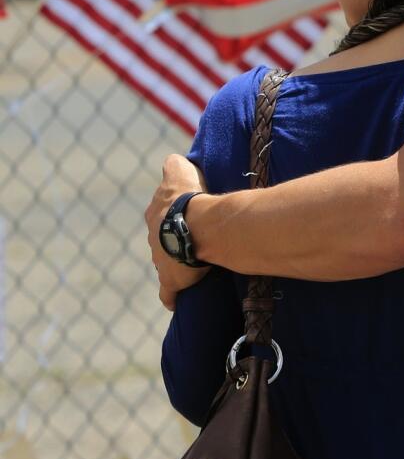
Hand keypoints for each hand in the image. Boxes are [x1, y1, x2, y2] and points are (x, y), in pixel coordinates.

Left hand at [144, 154, 210, 310]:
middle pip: (161, 241)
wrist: (196, 226)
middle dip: (172, 241)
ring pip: (166, 264)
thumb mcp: (180, 172)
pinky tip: (176, 299)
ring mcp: (160, 261)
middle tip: (192, 240)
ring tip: (194, 263)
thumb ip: (174, 165)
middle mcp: (152, 239)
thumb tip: (172, 160)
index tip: (187, 217)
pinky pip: (168, 293)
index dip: (172, 215)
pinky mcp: (170, 281)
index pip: (159, 215)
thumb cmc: (190, 198)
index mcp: (155, 215)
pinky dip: (171, 296)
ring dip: (176, 264)